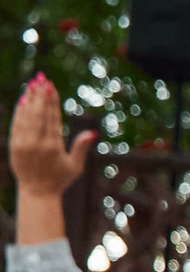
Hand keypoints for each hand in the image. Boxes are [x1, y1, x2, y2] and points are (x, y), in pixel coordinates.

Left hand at [10, 77, 94, 198]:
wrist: (37, 193)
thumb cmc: (59, 180)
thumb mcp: (75, 166)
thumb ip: (81, 147)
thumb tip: (92, 133)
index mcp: (54, 147)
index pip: (52, 118)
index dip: (51, 101)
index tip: (51, 87)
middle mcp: (38, 143)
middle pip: (39, 114)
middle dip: (40, 95)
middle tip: (41, 79)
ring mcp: (25, 144)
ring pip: (27, 116)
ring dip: (29, 99)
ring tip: (32, 85)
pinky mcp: (15, 146)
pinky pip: (17, 125)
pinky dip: (19, 112)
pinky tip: (23, 101)